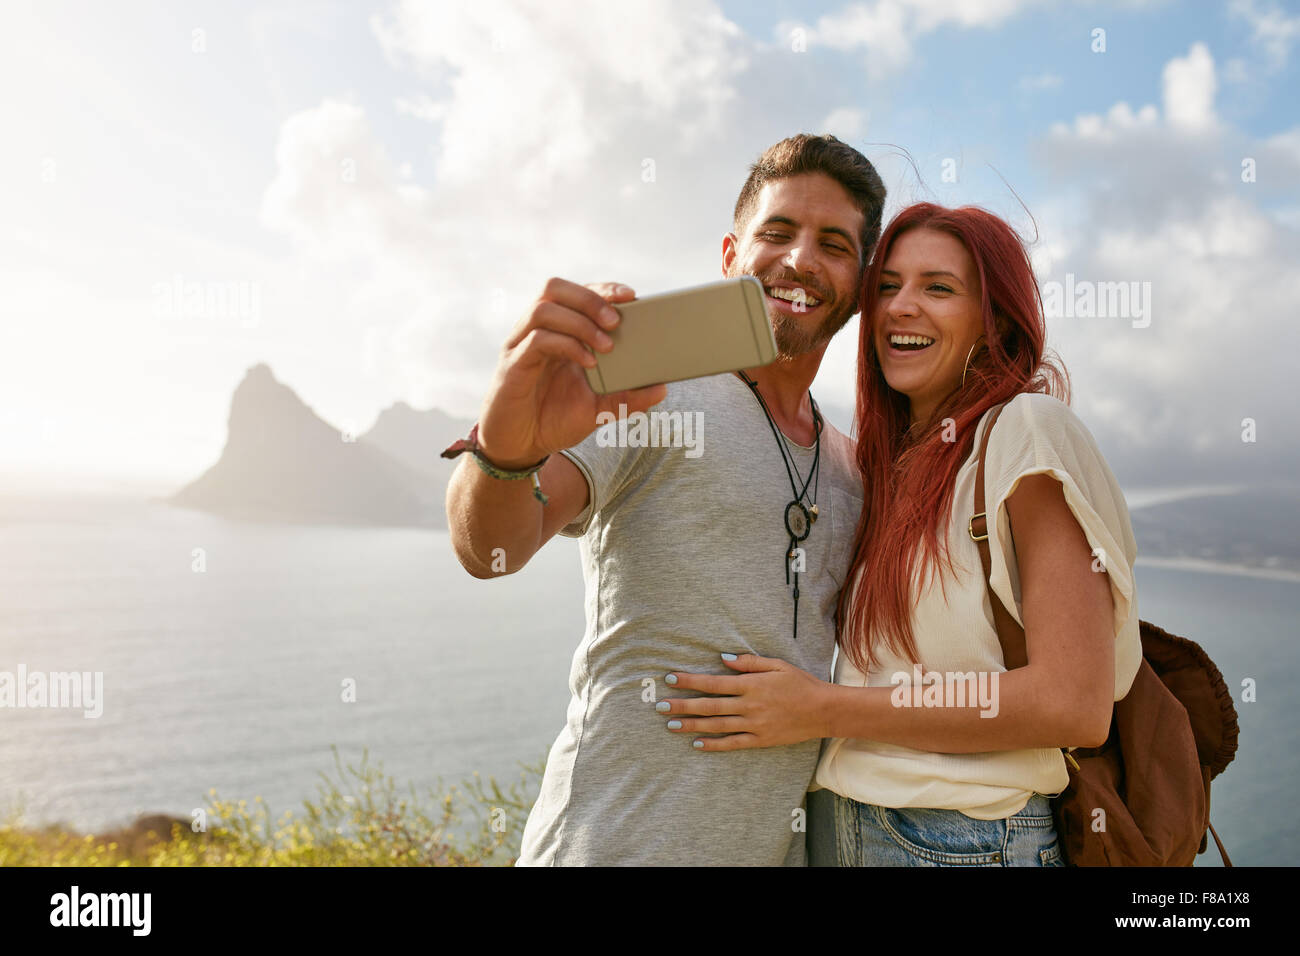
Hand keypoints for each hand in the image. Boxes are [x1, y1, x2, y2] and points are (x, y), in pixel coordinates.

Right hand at [477, 278, 667, 467]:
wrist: (519, 447)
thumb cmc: (552, 420)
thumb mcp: (598, 410)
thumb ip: (626, 398)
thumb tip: (661, 388)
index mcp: (557, 332)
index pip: (577, 294)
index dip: (602, 289)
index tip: (631, 296)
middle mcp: (536, 332)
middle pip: (555, 288)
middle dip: (590, 298)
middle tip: (617, 321)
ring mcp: (521, 346)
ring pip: (544, 309)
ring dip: (580, 322)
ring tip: (606, 345)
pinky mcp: (513, 366)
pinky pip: (537, 340)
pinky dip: (567, 345)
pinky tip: (588, 363)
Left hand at [659, 654, 832, 750]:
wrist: (823, 710)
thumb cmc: (800, 683)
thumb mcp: (776, 665)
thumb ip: (749, 662)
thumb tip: (723, 657)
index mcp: (751, 684)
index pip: (713, 682)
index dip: (690, 681)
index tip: (670, 679)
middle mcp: (749, 705)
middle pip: (709, 706)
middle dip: (682, 705)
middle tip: (659, 706)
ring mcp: (754, 724)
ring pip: (716, 726)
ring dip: (691, 725)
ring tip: (670, 725)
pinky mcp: (760, 740)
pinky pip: (733, 743)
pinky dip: (714, 744)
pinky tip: (697, 744)